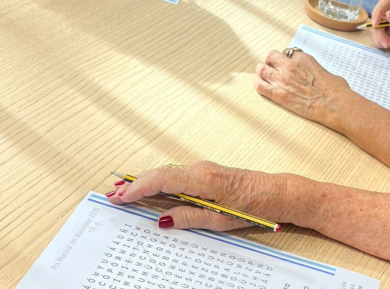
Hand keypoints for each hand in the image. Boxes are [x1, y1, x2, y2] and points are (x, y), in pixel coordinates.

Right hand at [107, 162, 287, 230]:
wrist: (277, 193)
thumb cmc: (255, 207)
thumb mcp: (222, 220)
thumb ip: (191, 217)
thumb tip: (163, 220)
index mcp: (205, 180)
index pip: (163, 180)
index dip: (138, 188)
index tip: (120, 196)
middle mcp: (202, 170)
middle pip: (161, 173)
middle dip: (135, 184)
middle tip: (111, 195)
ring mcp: (205, 169)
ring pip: (167, 173)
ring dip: (145, 182)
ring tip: (123, 192)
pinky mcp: (207, 173)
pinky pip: (177, 175)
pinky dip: (159, 181)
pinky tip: (150, 189)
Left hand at [254, 50, 352, 130]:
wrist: (335, 104)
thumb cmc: (335, 89)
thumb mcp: (323, 70)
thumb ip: (312, 69)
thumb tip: (311, 74)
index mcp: (302, 58)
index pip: (286, 52)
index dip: (285, 58)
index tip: (285, 63)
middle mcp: (290, 66)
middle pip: (271, 58)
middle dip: (270, 62)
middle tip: (271, 66)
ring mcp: (282, 80)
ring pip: (262, 70)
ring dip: (261, 71)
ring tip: (262, 74)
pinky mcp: (278, 95)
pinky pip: (260, 87)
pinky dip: (258, 84)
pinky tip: (259, 84)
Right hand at [370, 0, 389, 56]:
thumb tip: (387, 13)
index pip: (385, 4)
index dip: (377, 12)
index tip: (375, 25)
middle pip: (378, 18)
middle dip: (378, 31)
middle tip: (386, 43)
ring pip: (377, 28)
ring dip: (380, 38)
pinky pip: (380, 36)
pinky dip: (381, 42)